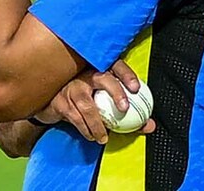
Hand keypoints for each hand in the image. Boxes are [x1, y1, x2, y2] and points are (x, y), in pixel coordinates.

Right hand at [32, 61, 155, 143]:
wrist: (53, 106)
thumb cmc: (85, 102)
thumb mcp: (105, 104)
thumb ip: (127, 113)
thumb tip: (149, 125)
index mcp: (98, 71)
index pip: (115, 65)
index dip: (126, 74)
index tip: (136, 88)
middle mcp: (84, 75)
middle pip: (102, 78)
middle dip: (115, 91)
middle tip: (124, 108)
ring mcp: (71, 87)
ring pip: (87, 104)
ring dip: (97, 123)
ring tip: (104, 137)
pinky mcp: (60, 101)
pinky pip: (75, 117)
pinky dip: (85, 129)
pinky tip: (91, 136)